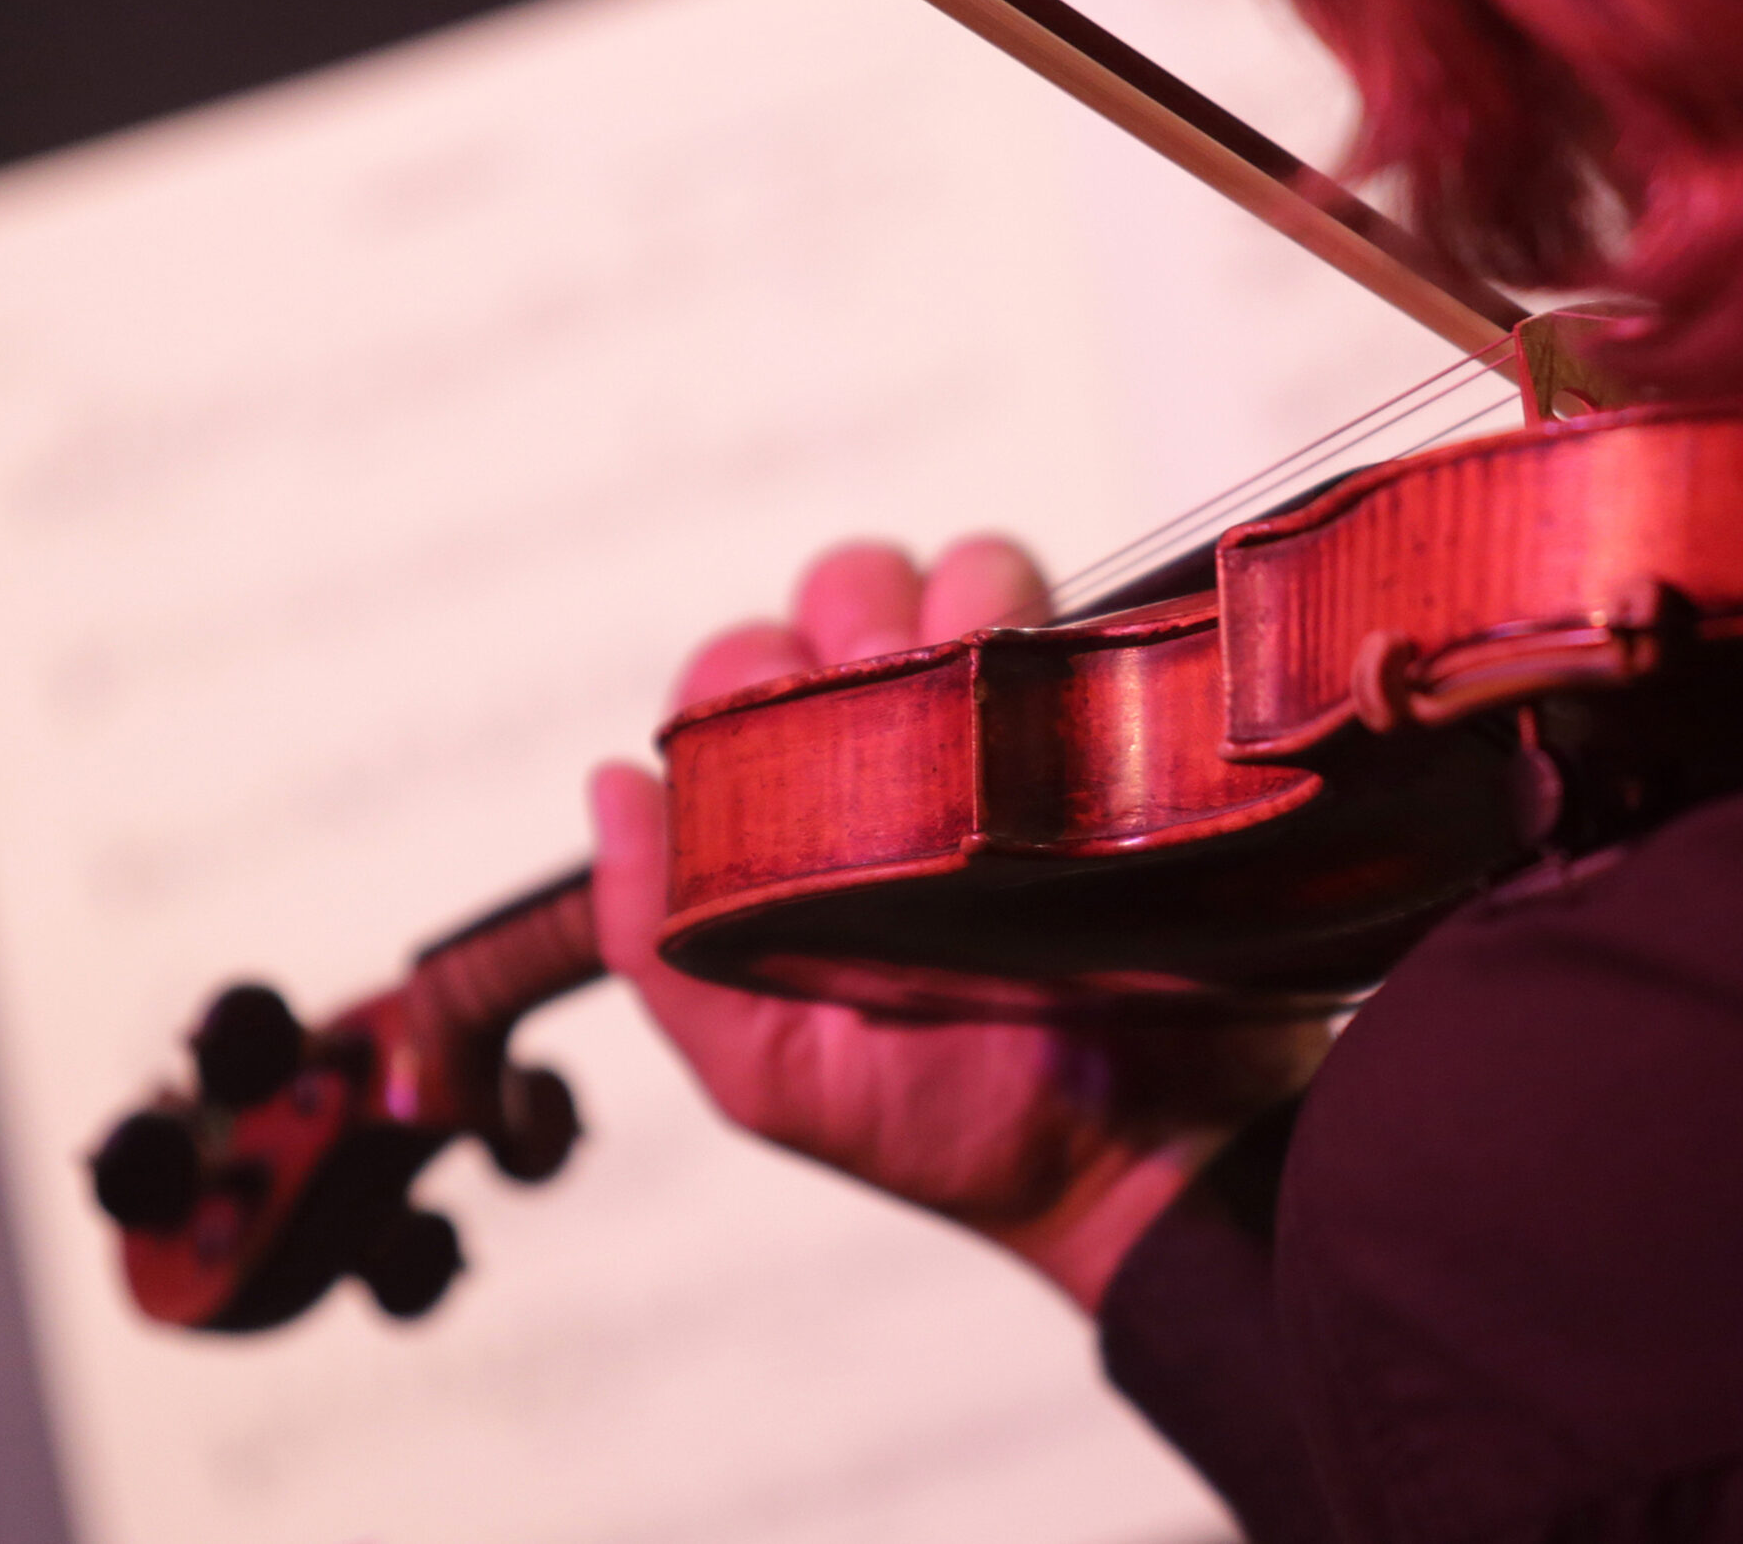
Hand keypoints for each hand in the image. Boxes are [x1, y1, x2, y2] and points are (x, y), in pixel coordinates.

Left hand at [591, 537, 1328, 1311]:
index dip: (745, 673)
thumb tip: (612, 784)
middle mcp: (912, 750)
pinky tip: (1048, 719)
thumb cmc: (949, 1128)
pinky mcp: (1121, 729)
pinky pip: (1087, 625)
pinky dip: (1062, 635)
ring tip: (973, 725)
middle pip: (855, 587)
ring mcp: (1021, 731)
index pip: (744, 665)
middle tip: (887, 721)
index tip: (774, 739)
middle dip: (857, 620)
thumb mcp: (766, 1065)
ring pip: (975, 575)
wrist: (1130, 1167)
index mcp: (809, 810)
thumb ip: (658, 940)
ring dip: (966, 609)